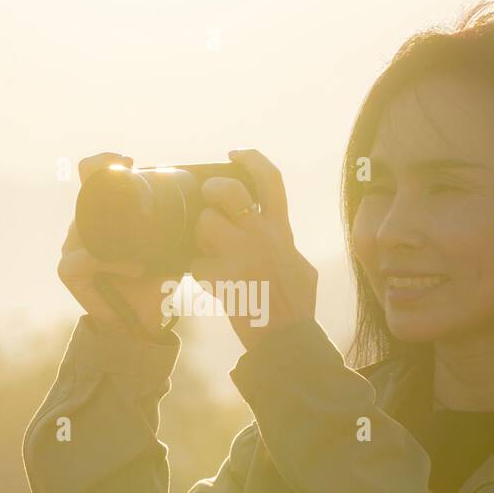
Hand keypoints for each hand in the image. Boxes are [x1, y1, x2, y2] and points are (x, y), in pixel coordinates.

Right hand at [57, 152, 170, 339]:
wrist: (144, 319)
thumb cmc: (156, 279)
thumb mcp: (170, 244)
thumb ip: (176, 222)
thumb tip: (201, 197)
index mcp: (104, 213)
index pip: (91, 174)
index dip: (103, 162)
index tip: (130, 162)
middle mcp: (85, 225)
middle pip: (85, 197)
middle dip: (108, 194)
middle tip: (139, 200)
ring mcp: (73, 246)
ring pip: (83, 228)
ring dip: (114, 242)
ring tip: (142, 260)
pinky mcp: (68, 271)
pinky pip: (80, 259)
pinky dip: (105, 263)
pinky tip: (131, 269)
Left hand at [189, 148, 318, 351]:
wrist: (285, 338)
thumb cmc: (295, 304)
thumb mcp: (299, 264)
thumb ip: (281, 241)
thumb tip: (268, 227)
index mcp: (281, 230)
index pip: (269, 180)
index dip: (251, 159)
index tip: (234, 154)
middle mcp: (261, 235)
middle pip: (226, 192)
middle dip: (211, 192)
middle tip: (206, 203)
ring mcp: (240, 255)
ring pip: (204, 226)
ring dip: (200, 239)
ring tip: (210, 255)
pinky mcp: (221, 278)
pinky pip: (195, 264)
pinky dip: (198, 273)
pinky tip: (210, 283)